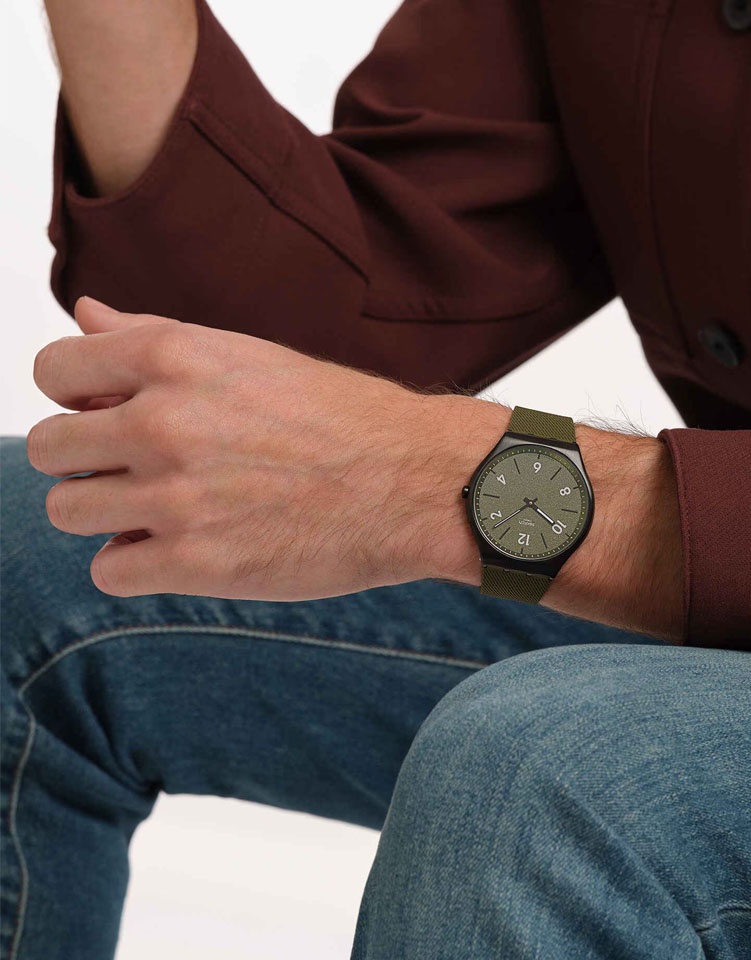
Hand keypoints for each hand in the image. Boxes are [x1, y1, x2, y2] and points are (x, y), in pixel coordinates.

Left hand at [27, 296, 508, 599]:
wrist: (414, 483)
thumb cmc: (344, 418)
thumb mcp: (250, 356)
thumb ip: (155, 336)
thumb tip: (86, 313)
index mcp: (174, 358)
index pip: (54, 370)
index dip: (77, 397)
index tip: (111, 415)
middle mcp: (163, 423)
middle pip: (49, 449)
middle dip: (88, 461)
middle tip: (143, 470)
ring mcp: (176, 497)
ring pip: (68, 510)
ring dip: (109, 513)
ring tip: (166, 511)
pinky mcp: (195, 563)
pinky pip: (107, 569)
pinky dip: (137, 563)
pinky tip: (183, 547)